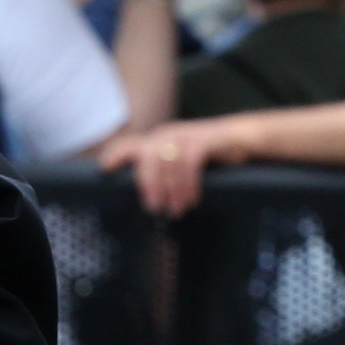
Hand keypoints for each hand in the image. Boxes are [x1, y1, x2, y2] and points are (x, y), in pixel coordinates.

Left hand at [105, 113, 249, 216]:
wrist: (240, 138)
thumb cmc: (208, 154)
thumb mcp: (180, 159)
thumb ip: (163, 171)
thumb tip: (150, 198)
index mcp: (158, 139)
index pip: (130, 144)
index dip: (116, 154)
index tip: (105, 169)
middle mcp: (167, 134)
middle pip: (147, 157)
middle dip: (148, 184)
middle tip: (153, 208)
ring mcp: (185, 135)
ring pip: (168, 163)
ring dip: (172, 191)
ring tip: (177, 210)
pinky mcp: (202, 141)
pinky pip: (189, 164)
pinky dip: (189, 185)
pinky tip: (191, 200)